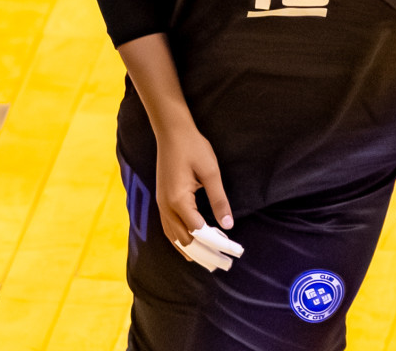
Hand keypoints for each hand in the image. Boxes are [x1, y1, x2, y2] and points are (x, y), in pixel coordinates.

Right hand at [154, 123, 233, 252]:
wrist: (171, 131)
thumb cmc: (193, 148)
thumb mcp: (211, 173)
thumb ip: (219, 200)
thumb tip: (228, 225)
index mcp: (178, 200)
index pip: (199, 231)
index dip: (217, 244)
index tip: (235, 251)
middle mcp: (166, 205)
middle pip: (184, 239)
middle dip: (204, 253)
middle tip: (224, 263)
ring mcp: (161, 203)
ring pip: (173, 236)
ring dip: (191, 250)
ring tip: (208, 261)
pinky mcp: (161, 199)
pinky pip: (168, 227)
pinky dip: (179, 240)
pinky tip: (190, 244)